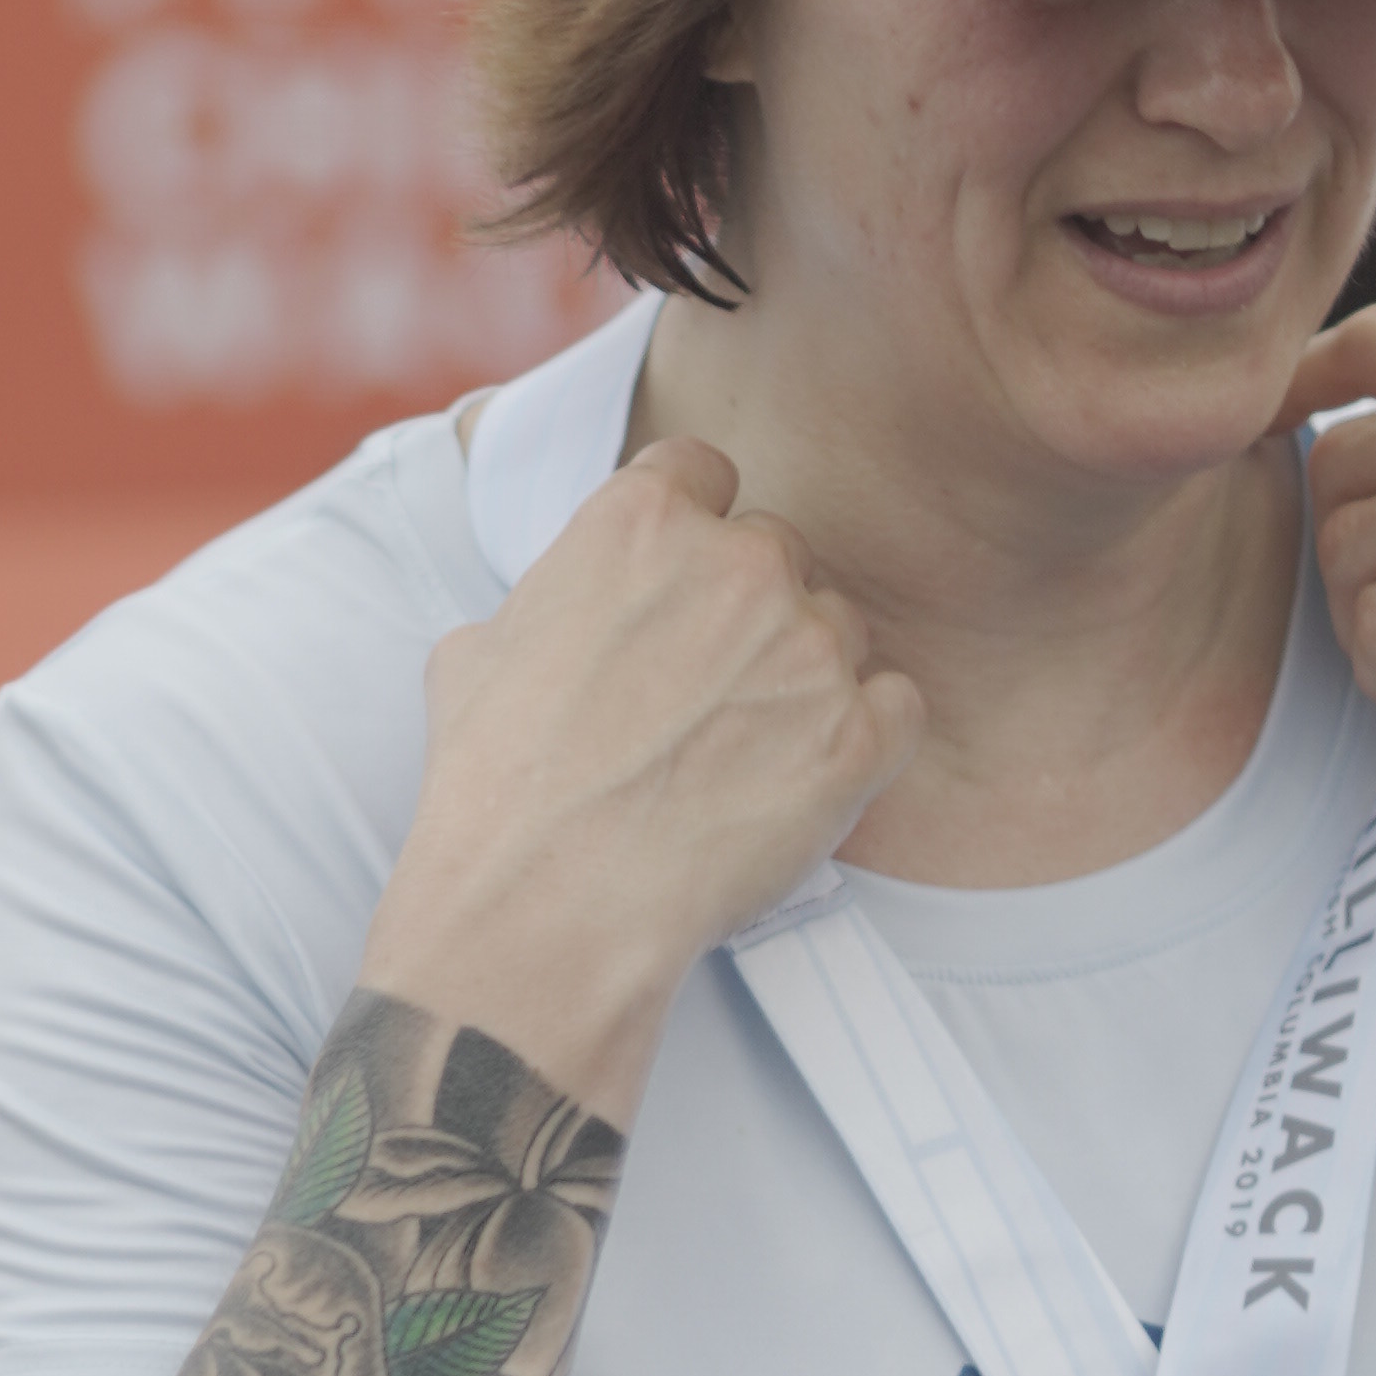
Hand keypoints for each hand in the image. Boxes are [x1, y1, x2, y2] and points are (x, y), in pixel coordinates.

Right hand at [366, 438, 921, 1116]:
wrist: (547, 905)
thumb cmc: (496, 789)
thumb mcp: (477, 651)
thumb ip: (551, 597)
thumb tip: (562, 610)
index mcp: (642, 520)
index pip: (706, 470)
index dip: (696, 523)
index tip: (687, 576)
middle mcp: (739, 563)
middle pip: (778, 552)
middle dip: (750, 609)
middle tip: (707, 687)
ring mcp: (807, 647)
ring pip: (839, 627)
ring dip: (806, 673)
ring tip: (745, 749)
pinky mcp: (858, 735)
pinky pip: (898, 706)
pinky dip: (867, 736)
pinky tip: (811, 775)